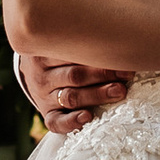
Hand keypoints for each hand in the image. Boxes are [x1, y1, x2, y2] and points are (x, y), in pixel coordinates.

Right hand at [18, 47, 132, 133]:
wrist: (32, 71)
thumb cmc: (58, 54)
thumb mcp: (61, 42)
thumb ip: (82, 39)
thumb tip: (119, 37)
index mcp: (44, 52)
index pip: (72, 52)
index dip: (99, 53)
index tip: (122, 54)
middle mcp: (42, 75)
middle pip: (74, 75)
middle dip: (103, 74)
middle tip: (126, 74)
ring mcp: (43, 96)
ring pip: (70, 97)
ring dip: (97, 95)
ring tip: (118, 92)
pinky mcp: (47, 114)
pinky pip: (56, 122)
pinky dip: (72, 121)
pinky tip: (87, 117)